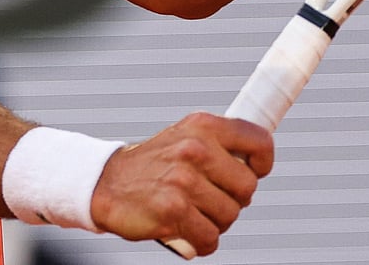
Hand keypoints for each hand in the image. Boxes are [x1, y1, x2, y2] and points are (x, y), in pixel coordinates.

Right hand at [89, 112, 272, 256]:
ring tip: (194, 213)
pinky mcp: (173, 211)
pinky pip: (209, 238)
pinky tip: (187, 231)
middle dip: (234, 200)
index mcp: (203, 126)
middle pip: (247, 188)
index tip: (254, 172)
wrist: (106, 183)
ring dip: (215, 222)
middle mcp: (195, 149)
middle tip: (212, 199)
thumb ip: (219, 145)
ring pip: (229, 216)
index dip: (262, 163)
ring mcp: (183, 180)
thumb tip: (256, 164)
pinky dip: (202, 242)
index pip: (259, 142)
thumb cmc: (152, 165)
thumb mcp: (185, 137)